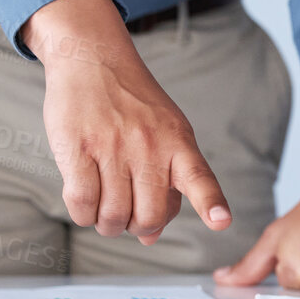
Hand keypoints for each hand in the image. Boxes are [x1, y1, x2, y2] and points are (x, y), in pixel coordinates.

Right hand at [24, 0, 230, 243]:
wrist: (93, 59)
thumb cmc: (131, 105)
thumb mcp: (165, 132)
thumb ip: (165, 182)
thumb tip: (151, 239)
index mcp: (178, 142)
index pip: (199, 178)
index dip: (210, 203)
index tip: (221, 222)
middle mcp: (149, 146)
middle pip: (150, 216)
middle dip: (139, 229)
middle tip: (129, 218)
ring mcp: (113, 147)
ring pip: (113, 215)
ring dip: (108, 225)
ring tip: (105, 211)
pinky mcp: (78, 148)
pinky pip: (82, 202)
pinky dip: (83, 214)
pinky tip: (85, 204)